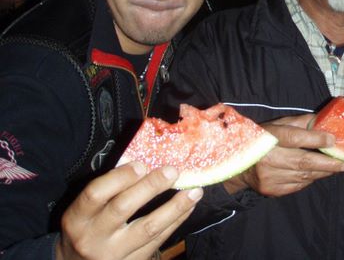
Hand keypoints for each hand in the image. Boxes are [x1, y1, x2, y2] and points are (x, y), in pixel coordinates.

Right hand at [56, 162, 202, 259]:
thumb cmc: (87, 228)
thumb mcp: (85, 210)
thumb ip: (109, 190)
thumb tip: (145, 163)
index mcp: (77, 218)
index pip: (95, 194)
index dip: (119, 177)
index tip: (142, 164)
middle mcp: (92, 238)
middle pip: (123, 208)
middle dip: (150, 187)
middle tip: (173, 171)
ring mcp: (113, 254)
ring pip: (147, 228)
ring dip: (174, 207)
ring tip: (194, 191)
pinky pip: (158, 241)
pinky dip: (176, 221)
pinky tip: (188, 207)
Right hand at [225, 114, 343, 197]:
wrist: (239, 164)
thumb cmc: (263, 138)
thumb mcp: (278, 124)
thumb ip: (301, 123)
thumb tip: (324, 120)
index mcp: (269, 137)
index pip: (293, 138)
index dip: (314, 139)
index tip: (333, 140)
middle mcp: (268, 158)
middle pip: (302, 161)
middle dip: (327, 164)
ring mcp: (269, 177)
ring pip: (303, 176)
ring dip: (322, 172)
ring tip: (338, 168)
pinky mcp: (271, 190)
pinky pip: (297, 185)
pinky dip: (310, 179)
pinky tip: (318, 173)